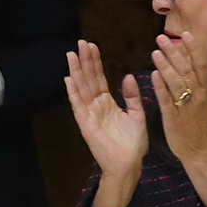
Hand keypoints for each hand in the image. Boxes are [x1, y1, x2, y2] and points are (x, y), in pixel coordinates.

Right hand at [63, 41, 146, 181]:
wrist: (129, 164)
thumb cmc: (133, 144)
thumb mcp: (137, 114)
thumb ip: (132, 96)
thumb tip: (128, 76)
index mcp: (106, 103)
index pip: (99, 78)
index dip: (95, 62)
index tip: (92, 46)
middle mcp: (95, 106)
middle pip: (88, 79)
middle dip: (84, 61)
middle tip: (81, 42)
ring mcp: (88, 114)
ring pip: (81, 88)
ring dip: (76, 71)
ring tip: (72, 54)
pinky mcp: (85, 124)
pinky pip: (78, 105)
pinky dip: (73, 92)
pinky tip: (68, 79)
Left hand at [150, 34, 206, 167]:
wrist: (201, 149)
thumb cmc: (199, 121)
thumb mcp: (203, 97)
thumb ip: (196, 79)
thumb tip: (187, 57)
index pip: (201, 65)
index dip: (193, 49)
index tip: (184, 34)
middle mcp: (199, 96)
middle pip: (187, 70)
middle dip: (175, 52)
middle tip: (161, 37)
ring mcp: (187, 107)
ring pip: (177, 83)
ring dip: (166, 66)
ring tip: (155, 51)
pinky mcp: (174, 118)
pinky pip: (167, 100)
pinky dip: (161, 87)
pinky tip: (153, 75)